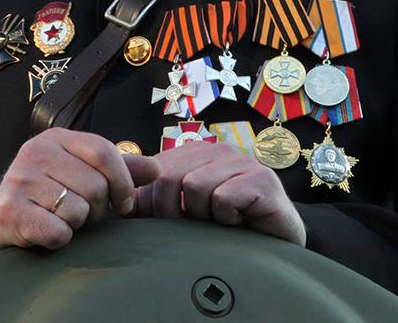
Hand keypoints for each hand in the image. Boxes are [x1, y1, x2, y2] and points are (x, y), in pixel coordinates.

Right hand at [0, 127, 158, 254]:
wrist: (6, 226)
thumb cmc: (53, 199)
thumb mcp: (86, 176)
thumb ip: (121, 170)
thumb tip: (156, 169)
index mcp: (57, 138)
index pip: (104, 152)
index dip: (123, 182)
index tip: (125, 203)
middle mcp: (35, 151)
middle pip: (95, 184)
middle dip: (98, 210)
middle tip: (83, 215)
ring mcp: (19, 178)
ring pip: (78, 210)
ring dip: (77, 225)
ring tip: (63, 221)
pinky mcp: (7, 209)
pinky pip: (57, 231)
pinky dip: (60, 240)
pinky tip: (47, 234)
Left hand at [135, 142, 305, 245]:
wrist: (277, 247)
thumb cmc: (227, 231)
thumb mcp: (187, 213)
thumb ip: (157, 201)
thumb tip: (120, 201)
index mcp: (197, 154)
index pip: (155, 170)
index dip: (152, 204)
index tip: (169, 224)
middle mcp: (219, 150)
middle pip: (169, 176)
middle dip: (172, 212)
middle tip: (194, 227)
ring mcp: (243, 161)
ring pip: (195, 186)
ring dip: (202, 216)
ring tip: (220, 223)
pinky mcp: (262, 180)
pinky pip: (223, 197)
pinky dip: (226, 218)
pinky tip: (238, 222)